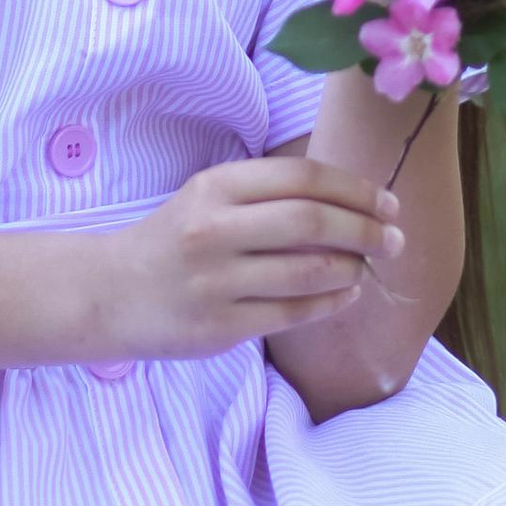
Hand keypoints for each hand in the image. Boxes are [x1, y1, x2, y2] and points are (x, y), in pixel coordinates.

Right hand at [104, 152, 403, 357]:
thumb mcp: (209, 197)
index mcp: (217, 187)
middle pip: (312, 222)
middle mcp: (215, 229)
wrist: (110, 295)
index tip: (388, 202)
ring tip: (368, 267)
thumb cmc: (174, 239)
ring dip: (353, 268)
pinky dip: (330, 302)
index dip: (356, 188)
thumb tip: (352, 197)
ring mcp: (216, 281)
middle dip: (366, 230)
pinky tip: (346, 295)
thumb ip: (268, 193)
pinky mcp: (220, 327)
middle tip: (395, 239)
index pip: (304, 178)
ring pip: (308, 271)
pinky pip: (292, 313)